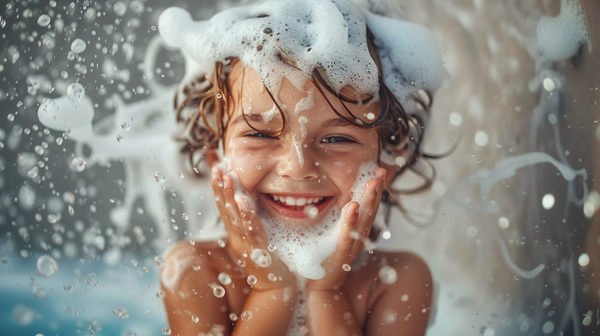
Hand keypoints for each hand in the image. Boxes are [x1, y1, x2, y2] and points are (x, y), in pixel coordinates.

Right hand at [211, 166, 296, 290]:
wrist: (276, 288)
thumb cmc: (268, 263)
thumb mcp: (255, 239)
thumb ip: (250, 223)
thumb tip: (247, 203)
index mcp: (236, 233)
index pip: (225, 206)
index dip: (219, 187)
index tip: (216, 167)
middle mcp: (237, 237)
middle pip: (225, 208)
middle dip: (220, 187)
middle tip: (216, 166)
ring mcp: (246, 243)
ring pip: (235, 216)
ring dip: (229, 196)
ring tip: (227, 176)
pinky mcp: (259, 250)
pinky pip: (251, 230)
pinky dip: (247, 214)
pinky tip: (243, 200)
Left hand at [306, 167, 386, 290]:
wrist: (321, 285)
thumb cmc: (325, 256)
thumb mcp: (334, 231)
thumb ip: (340, 216)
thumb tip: (341, 194)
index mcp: (357, 228)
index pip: (369, 205)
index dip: (376, 188)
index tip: (379, 169)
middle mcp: (359, 236)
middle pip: (371, 210)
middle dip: (376, 190)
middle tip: (380, 171)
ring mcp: (351, 244)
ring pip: (364, 220)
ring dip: (369, 200)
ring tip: (372, 182)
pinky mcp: (339, 254)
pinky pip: (346, 235)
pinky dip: (350, 221)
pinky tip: (353, 206)